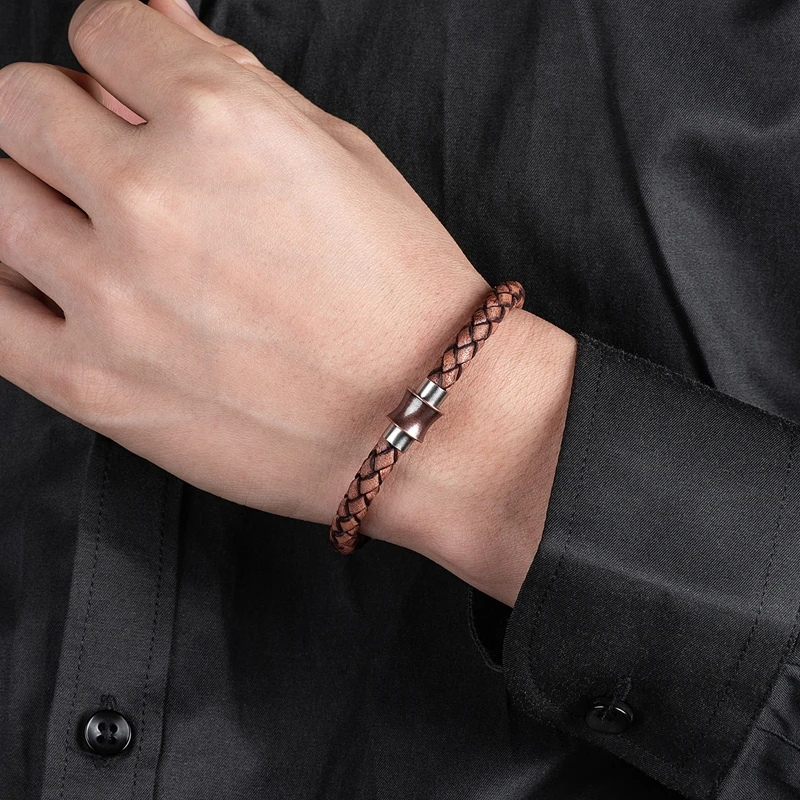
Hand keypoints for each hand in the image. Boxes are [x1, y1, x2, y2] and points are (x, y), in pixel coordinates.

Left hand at [0, 0, 575, 603]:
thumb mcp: (339, 155)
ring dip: (32, 194)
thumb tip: (154, 13)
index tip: (134, 87)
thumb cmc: (400, 288)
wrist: (424, 413)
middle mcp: (153, 198)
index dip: (121, 52)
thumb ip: (231, 77)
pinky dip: (7, 281)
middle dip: (62, 115)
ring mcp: (112, 297)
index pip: (102, 29)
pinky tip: (54, 284)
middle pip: (19, 103)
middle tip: (111, 160)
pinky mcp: (93, 385)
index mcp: (223, 122)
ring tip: (94, 230)